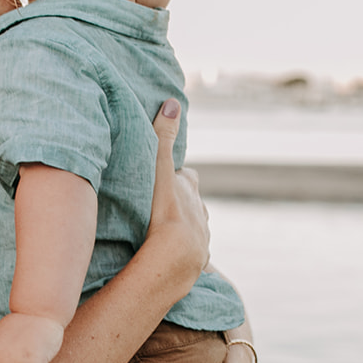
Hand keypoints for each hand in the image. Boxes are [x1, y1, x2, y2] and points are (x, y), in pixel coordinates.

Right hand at [144, 99, 210, 282]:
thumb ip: (164, 137)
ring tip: (163, 232)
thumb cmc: (165, 209)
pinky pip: (192, 254)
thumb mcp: (160, 168)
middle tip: (161, 205)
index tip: (164, 177)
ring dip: (182, 228)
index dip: (176, 175)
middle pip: (192, 202)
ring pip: (194, 227)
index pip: (186, 176)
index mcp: (191, 189)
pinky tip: (173, 257)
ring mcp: (202, 237)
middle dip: (181, 202)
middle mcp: (201, 211)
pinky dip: (184, 252)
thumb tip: (173, 103)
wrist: (175, 256)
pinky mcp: (198, 260)